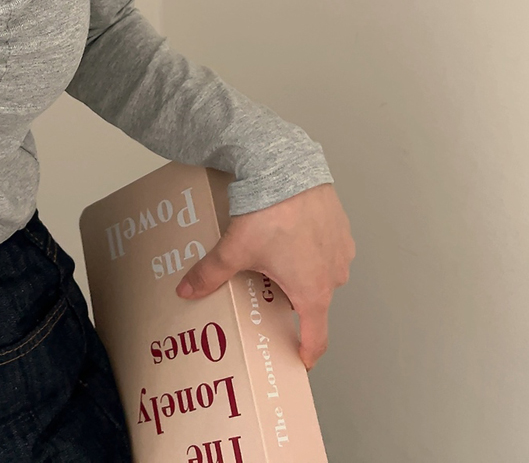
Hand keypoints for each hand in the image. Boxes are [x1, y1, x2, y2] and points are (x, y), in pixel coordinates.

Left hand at [174, 182, 354, 370]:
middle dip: (292, 299)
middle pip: (314, 300)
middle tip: (268, 290)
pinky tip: (289, 232)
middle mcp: (334, 275)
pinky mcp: (341, 226)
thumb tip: (186, 290)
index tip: (298, 359)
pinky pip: (328, 246)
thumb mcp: (234, 249)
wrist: (288, 169)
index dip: (306, 353)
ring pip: (322, 272)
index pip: (316, 338)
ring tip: (275, 257)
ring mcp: (341, 249)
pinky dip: (312, 245)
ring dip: (303, 270)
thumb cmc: (270, 214)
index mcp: (312, 292)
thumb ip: (210, 274)